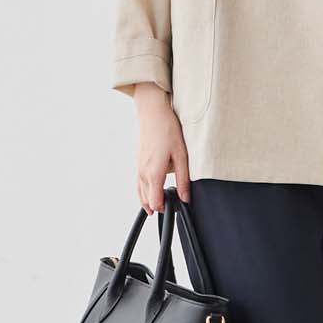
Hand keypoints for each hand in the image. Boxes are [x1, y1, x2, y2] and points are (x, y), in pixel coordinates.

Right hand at [132, 82, 190, 211]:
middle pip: (147, 200)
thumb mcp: (181, 155)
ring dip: (149, 202)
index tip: (175, 208)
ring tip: (158, 206)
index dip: (165, 208)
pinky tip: (149, 193)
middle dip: (158, 206)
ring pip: (140, 194)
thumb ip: (183, 180)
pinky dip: (143, 192)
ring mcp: (138, 168)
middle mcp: (143, 173)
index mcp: (154, 173)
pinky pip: (138, 184)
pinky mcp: (138, 163)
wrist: (152, 114)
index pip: (155, 202)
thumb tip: (185, 198)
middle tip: (170, 207)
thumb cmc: (168, 131)